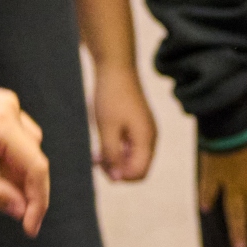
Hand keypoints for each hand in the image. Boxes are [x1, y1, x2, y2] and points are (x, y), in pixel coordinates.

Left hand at [0, 76, 49, 232]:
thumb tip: (19, 209)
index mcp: (2, 122)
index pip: (35, 166)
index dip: (37, 200)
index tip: (30, 227)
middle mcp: (9, 109)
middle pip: (28, 159)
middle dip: (12, 190)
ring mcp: (1, 105)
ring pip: (17, 151)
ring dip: (1, 177)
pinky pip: (5, 139)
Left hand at [90, 62, 158, 182]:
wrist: (116, 68)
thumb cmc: (111, 96)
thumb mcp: (107, 129)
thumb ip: (112, 155)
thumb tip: (116, 178)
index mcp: (146, 139)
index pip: (139, 173)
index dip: (120, 176)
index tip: (101, 167)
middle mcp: (150, 137)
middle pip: (137, 168)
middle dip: (117, 169)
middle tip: (96, 161)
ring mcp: (145, 131)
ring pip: (133, 158)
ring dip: (115, 160)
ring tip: (95, 155)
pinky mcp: (138, 125)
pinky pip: (130, 146)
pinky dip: (117, 149)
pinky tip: (101, 145)